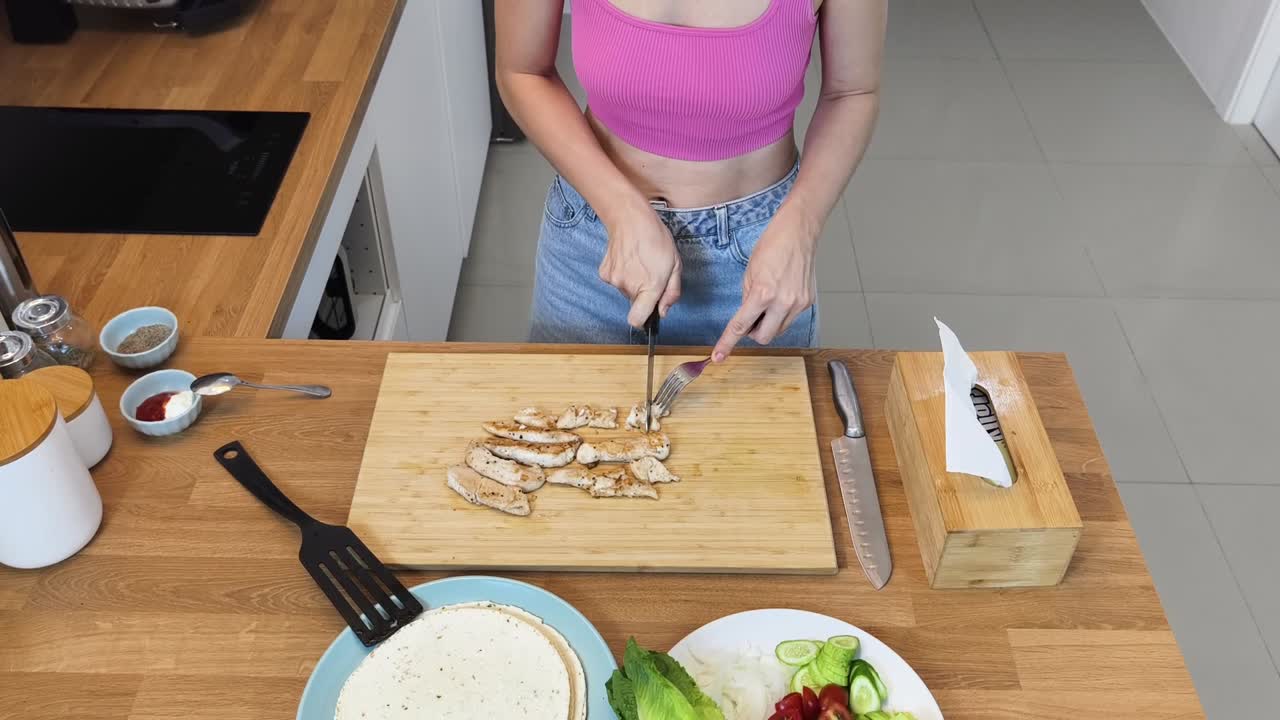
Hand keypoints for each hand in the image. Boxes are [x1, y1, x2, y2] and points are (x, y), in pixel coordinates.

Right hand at [598, 204, 681, 326]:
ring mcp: (614, 280)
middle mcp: (628, 287)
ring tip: (639, 262)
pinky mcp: (604, 273)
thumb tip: (662, 312)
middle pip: (635, 303)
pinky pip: (616, 281)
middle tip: (650, 272)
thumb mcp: (676, 264)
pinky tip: (628, 259)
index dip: (643, 321)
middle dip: (644, 293)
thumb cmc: (656, 238)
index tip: (649, 312)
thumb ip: (672, 292)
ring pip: (625, 291)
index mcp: (649, 287)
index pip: (636, 320)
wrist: (629, 218)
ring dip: (633, 282)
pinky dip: (622, 274)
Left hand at [713, 205, 817, 360]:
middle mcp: (783, 302)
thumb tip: (748, 317)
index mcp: (763, 293)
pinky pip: (790, 318)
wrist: (798, 232)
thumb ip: (748, 298)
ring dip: (768, 323)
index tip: (719, 356)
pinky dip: (781, 313)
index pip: (741, 326)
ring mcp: (798, 303)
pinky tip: (781, 294)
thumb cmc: (772, 246)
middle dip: (754, 331)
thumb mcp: (750, 272)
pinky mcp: (808, 302)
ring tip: (768, 301)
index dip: (728, 343)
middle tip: (751, 316)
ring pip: (778, 330)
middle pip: (763, 337)